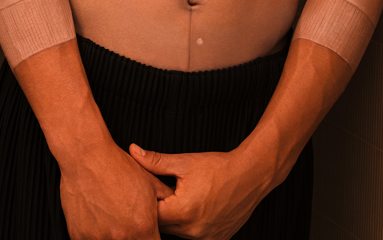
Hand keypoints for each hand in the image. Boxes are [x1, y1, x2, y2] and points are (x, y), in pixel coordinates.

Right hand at [60, 137, 172, 239]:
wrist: (86, 156)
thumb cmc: (116, 166)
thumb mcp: (150, 182)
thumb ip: (165, 203)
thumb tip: (173, 212)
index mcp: (143, 226)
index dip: (149, 237)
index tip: (145, 231)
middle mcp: (122, 236)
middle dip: (132, 236)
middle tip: (125, 220)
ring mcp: (99, 238)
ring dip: (112, 236)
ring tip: (109, 218)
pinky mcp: (80, 236)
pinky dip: (94, 235)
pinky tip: (95, 219)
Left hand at [129, 144, 263, 239]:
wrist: (249, 175)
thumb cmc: (217, 168)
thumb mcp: (183, 162)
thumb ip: (155, 161)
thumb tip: (133, 151)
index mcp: (182, 212)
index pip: (151, 215)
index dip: (146, 202)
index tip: (147, 190)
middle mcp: (193, 231)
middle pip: (163, 226)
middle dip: (159, 211)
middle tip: (162, 193)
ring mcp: (206, 238)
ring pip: (177, 233)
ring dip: (174, 219)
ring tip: (178, 198)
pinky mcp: (217, 239)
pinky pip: (194, 236)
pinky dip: (189, 225)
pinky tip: (194, 208)